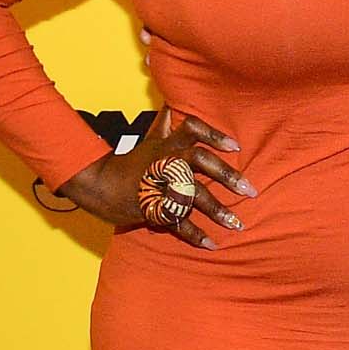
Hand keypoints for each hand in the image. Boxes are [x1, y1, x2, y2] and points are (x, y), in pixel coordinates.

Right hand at [52, 110, 257, 249]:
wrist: (98, 184)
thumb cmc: (132, 161)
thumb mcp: (151, 139)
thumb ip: (167, 125)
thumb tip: (174, 105)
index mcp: (168, 145)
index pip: (193, 129)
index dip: (214, 136)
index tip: (236, 147)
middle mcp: (166, 162)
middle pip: (199, 162)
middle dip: (226, 176)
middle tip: (250, 191)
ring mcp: (159, 185)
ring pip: (191, 196)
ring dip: (216, 211)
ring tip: (236, 224)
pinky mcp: (152, 208)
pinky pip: (176, 222)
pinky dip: (194, 235)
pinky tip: (212, 244)